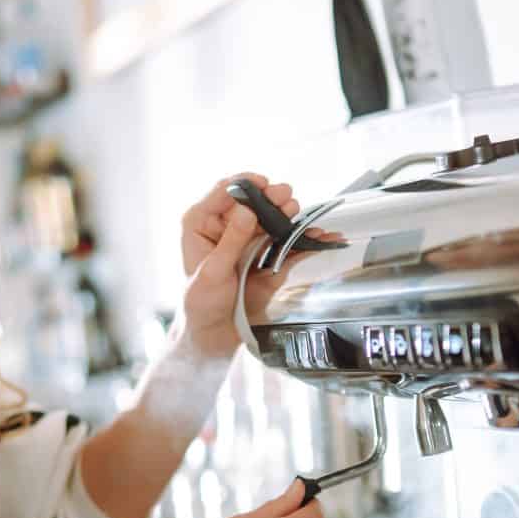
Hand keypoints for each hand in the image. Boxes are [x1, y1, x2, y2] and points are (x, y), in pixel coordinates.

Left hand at [177, 172, 299, 359]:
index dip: (245, 185)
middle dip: (271, 197)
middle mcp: (225, 226)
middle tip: (286, 197)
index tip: (263, 185)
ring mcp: (248, 239)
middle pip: (252, 201)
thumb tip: (246, 211)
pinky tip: (316, 235)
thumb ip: (231, 240)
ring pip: (271, 217)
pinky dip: (303, 237)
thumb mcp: (214, 271)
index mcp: (202, 223)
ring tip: (296, 211)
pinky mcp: (266, 254)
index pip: (224, 191)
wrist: (215, 332)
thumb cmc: (201, 303)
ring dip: (287, 212)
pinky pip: (286, 241)